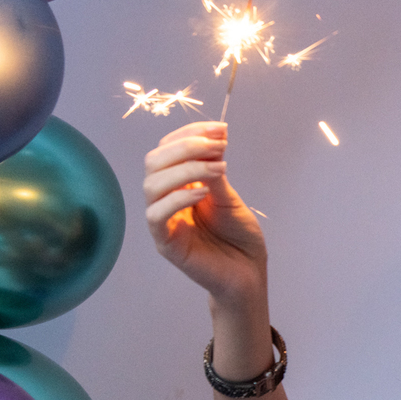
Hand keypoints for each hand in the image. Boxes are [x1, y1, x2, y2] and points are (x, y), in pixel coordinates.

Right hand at [143, 121, 266, 303]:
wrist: (248, 270)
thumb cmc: (239, 235)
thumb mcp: (228, 196)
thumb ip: (214, 171)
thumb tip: (212, 140)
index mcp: (179, 183)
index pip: (168, 149)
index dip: (190, 133)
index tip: (220, 129)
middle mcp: (166, 198)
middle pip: (154, 162)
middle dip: (185, 146)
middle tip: (218, 147)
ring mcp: (163, 220)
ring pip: (152, 185)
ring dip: (186, 169)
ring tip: (219, 169)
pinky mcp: (165, 242)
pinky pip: (157, 215)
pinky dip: (178, 198)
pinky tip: (203, 193)